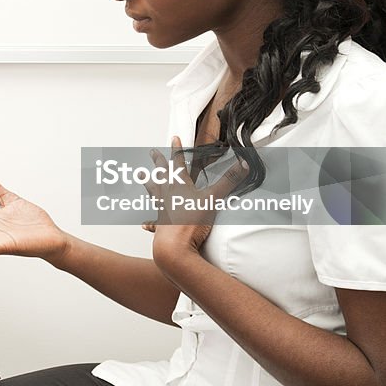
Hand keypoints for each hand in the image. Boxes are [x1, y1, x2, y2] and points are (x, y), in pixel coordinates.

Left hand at [144, 137, 246, 270]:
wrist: (175, 247)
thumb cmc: (191, 222)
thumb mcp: (214, 198)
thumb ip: (229, 181)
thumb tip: (244, 164)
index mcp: (180, 186)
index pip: (178, 162)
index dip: (177, 149)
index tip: (174, 138)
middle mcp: (168, 194)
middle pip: (162, 174)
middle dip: (158, 161)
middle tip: (152, 152)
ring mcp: (162, 209)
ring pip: (153, 192)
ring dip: (148, 183)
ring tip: (140, 175)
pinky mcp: (161, 225)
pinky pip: (154, 222)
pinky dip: (150, 222)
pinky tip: (145, 224)